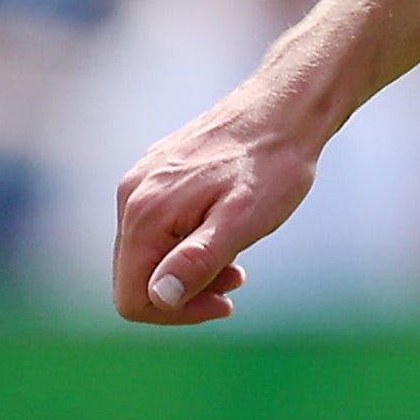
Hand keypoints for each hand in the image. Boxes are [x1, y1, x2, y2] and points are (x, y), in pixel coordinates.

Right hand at [111, 84, 321, 324]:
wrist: (288, 107)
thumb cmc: (274, 164)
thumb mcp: (245, 219)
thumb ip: (199, 259)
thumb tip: (159, 297)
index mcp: (145, 213)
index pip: (132, 298)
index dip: (176, 312)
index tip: (225, 302)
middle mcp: (131, 196)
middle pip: (136, 277)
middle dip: (186, 290)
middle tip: (238, 279)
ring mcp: (142, 181)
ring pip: (149, 251)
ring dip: (191, 267)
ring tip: (239, 261)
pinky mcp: (159, 171)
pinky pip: (160, 225)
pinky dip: (190, 240)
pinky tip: (228, 227)